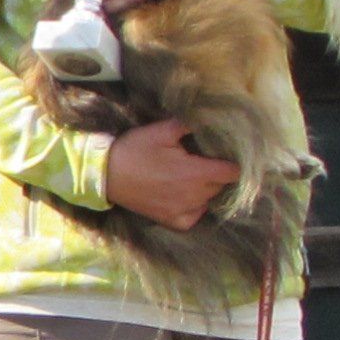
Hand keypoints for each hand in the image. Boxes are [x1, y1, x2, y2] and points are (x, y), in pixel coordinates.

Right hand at [104, 116, 241, 229]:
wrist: (105, 175)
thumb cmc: (135, 149)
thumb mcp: (162, 130)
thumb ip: (191, 125)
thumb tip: (213, 119)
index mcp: (195, 172)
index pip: (234, 172)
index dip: (235, 162)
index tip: (227, 155)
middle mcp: (193, 195)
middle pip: (222, 186)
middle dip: (218, 174)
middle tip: (205, 161)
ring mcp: (182, 210)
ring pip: (209, 200)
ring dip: (207, 189)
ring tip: (193, 177)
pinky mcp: (171, 220)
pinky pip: (195, 217)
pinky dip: (195, 208)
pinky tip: (185, 196)